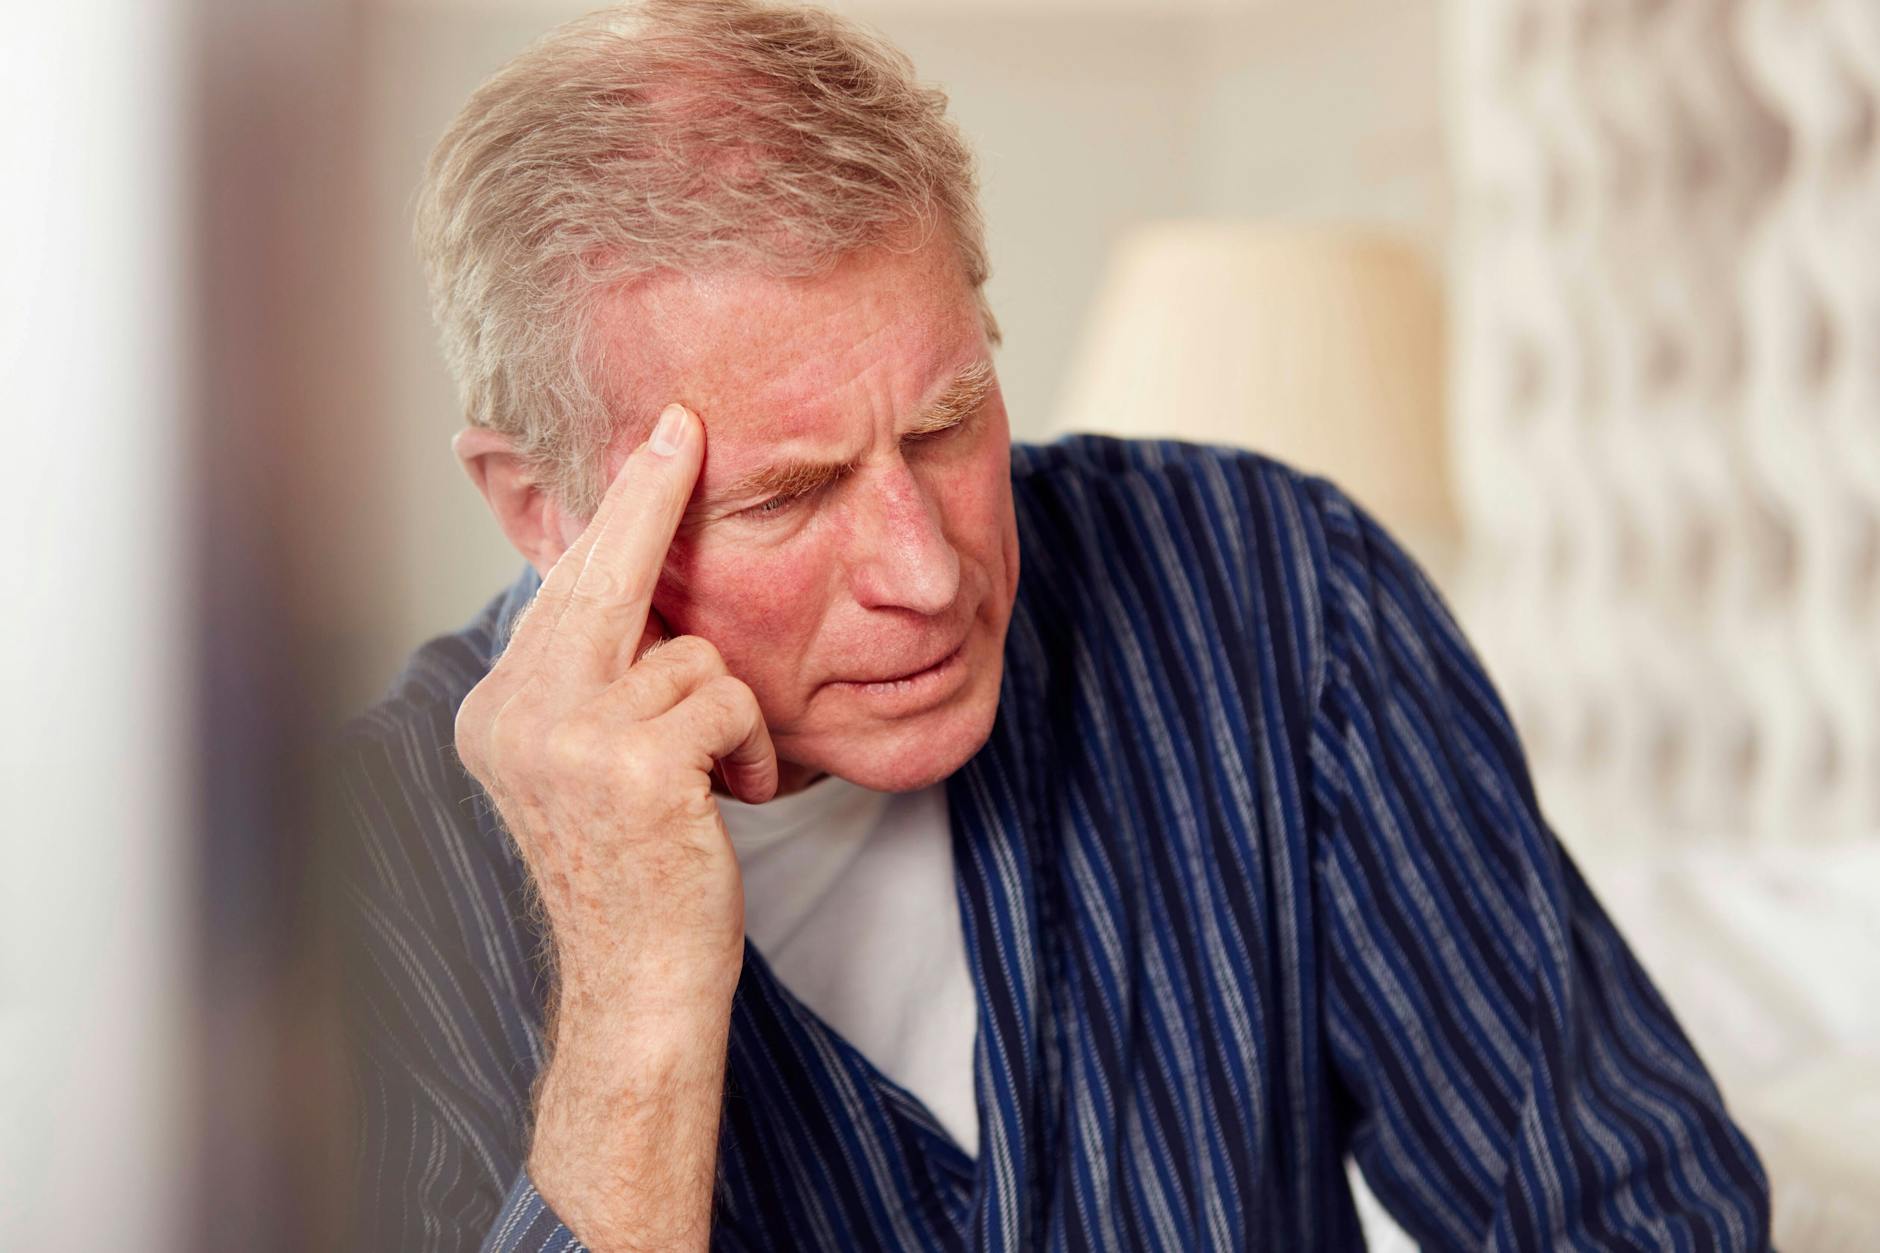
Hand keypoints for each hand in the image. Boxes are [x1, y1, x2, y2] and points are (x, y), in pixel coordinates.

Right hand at [452, 402, 772, 1248]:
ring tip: (712, 782)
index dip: (612, 516)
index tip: (653, 441)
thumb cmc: (632, 874)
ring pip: (691, 651)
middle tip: (685, 429)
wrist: (637, 985)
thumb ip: (594, 681)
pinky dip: (750, 746)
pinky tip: (729, 802)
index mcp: (497, 709)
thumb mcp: (589, 766)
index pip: (560, 588)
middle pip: (602, 576)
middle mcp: (516, 713)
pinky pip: (726, 699)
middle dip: (651, 497)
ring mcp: (570, 739)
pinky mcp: (635, 766)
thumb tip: (629, 580)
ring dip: (727, 711)